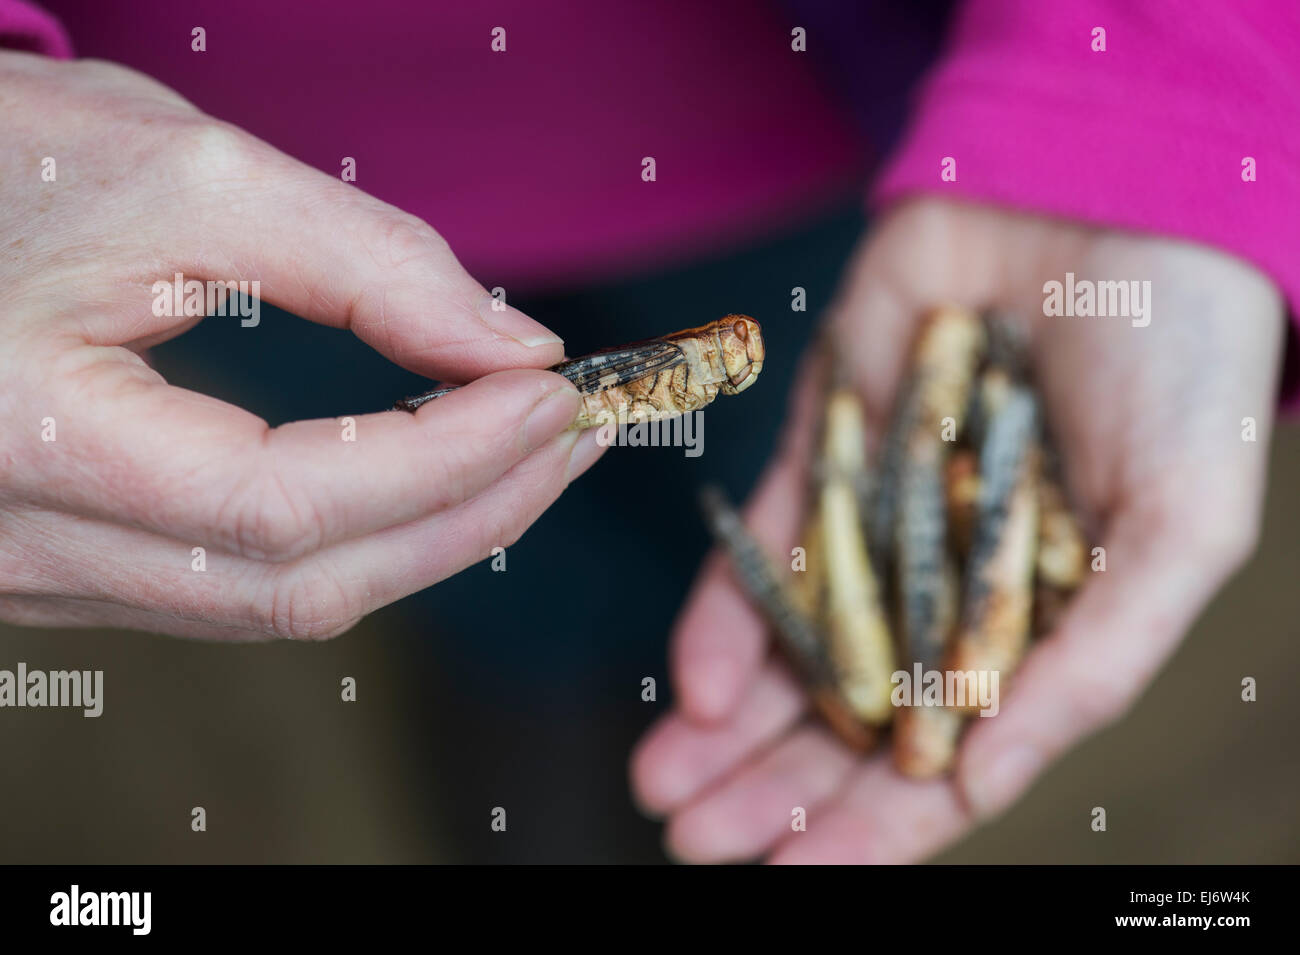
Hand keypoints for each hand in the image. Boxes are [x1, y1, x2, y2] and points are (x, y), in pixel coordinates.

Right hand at [0, 52, 603, 639]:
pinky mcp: (72, 567)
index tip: (551, 393)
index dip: (446, 458)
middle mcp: (26, 543)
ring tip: (525, 455)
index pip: (288, 501)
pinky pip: (243, 589)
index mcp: (30, 436)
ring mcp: (43, 573)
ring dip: (428, 534)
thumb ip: (365, 260)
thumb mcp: (186, 173)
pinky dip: (358, 539)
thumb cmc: (1, 164)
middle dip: (469, 514)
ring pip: (282, 605)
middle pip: (303, 586)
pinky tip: (423, 481)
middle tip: (571, 434)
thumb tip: (509, 345)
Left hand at [632, 198, 1285, 861]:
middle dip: (772, 783)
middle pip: (848, 712)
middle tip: (693, 841)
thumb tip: (979, 781)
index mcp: (1039, 623)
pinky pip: (765, 544)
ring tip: (660, 785)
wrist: (1101, 201)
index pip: (948, 751)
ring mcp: (883, 516)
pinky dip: (726, 609)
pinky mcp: (827, 449)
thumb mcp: (1179, 529)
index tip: (793, 875)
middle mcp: (951, 582)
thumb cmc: (1178, 369)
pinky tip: (690, 680)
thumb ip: (1091, 664)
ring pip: (792, 642)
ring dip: (727, 719)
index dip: (875, 825)